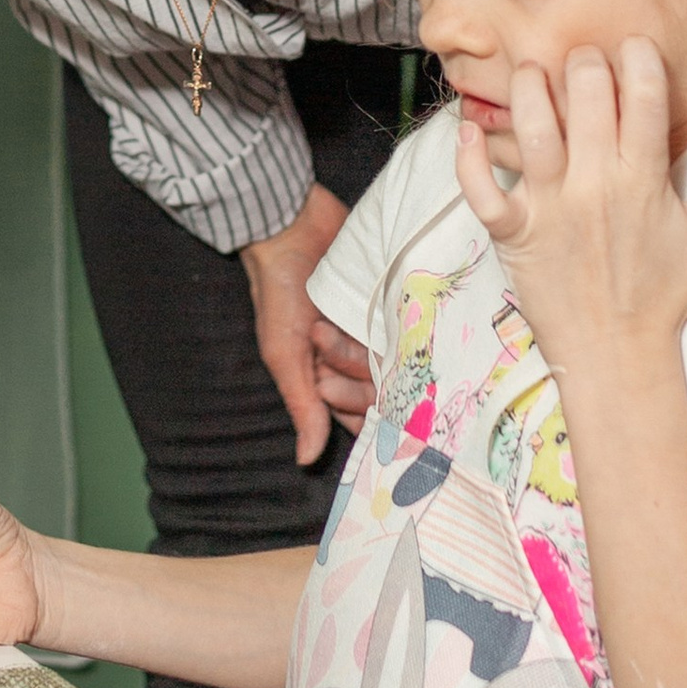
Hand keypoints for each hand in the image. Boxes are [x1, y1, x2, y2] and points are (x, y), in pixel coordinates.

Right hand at [239, 184, 372, 463]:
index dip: (354, 409)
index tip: (336, 390)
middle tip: (321, 336)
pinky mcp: (391, 302)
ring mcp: (374, 330)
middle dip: (351, 370)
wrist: (290, 227)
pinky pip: (408, 325)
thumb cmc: (278, 291)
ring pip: (394, 360)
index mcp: (324, 375)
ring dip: (364, 345)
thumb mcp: (284, 352)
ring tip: (327, 320)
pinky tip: (394, 319)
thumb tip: (305, 460)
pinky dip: (400, 326)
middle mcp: (353, 357)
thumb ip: (301, 404)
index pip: (354, 413)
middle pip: (378, 388)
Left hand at [455, 43, 686, 379]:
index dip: (639, 56)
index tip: (633, 48)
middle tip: (581, 59)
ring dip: (527, 87)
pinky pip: (481, 188)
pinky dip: (468, 156)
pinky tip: (468, 129)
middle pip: (587, 94)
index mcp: (646, 179)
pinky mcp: (514, 232)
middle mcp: (597, 185)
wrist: (616, 352)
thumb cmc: (665, 291)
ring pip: (532, 126)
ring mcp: (552, 207)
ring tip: (531, 73)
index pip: (645, 94)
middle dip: (584, 60)